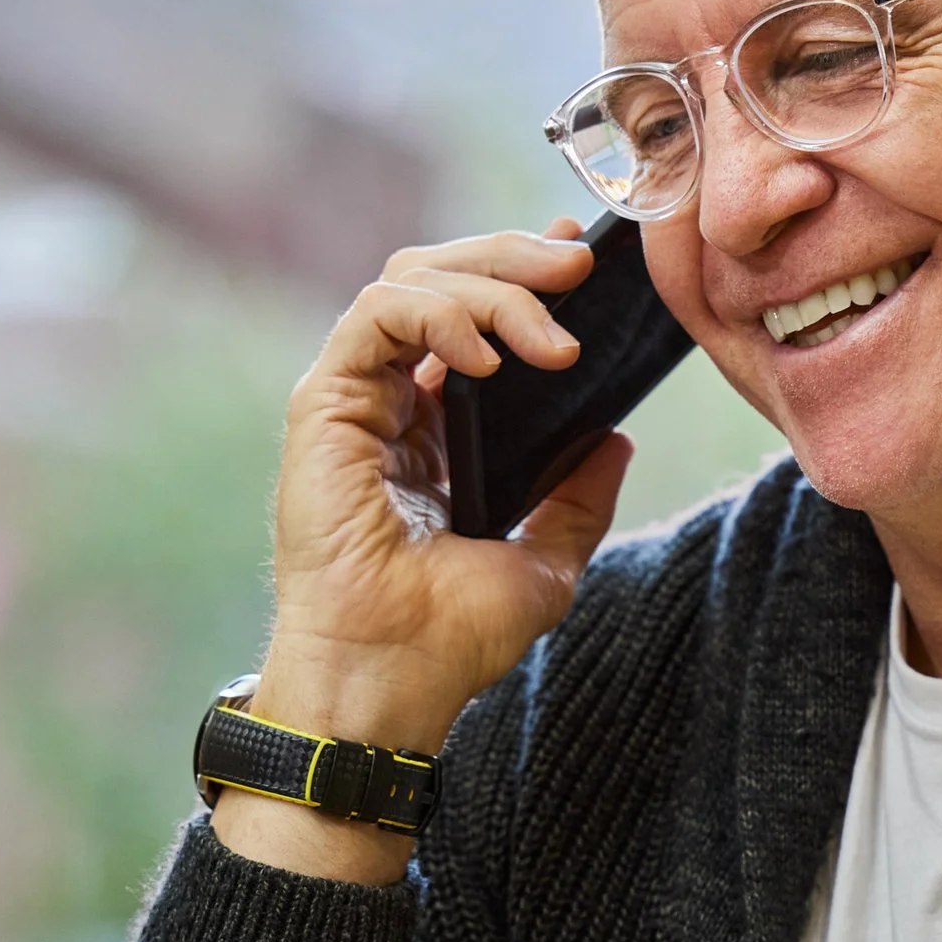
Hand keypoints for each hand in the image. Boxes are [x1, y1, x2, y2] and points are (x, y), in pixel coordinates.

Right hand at [215, 220, 632, 884]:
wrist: (391, 684)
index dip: (521, 275)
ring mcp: (353, 400)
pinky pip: (379, 316)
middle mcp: (388, 405)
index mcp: (432, 431)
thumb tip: (616, 440)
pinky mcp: (325, 406)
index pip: (470, 318)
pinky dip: (440, 315)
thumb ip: (576, 499)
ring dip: (491, 287)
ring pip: (411, 283)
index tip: (583, 265)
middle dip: (513, 257)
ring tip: (551, 332)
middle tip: (578, 264)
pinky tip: (490, 355)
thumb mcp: (544, 563)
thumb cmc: (448, 642)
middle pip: (439, 279)